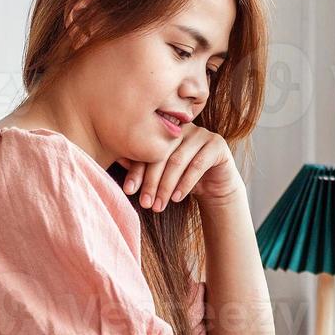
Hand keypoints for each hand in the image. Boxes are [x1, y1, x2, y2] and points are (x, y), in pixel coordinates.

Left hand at [117, 123, 242, 211]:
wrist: (215, 186)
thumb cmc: (182, 179)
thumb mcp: (160, 175)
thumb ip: (142, 165)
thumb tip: (117, 160)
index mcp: (165, 129)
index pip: (148, 149)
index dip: (137, 170)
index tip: (128, 191)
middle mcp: (183, 127)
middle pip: (162, 154)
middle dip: (152, 182)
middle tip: (145, 203)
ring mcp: (202, 133)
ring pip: (179, 161)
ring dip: (166, 186)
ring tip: (159, 206)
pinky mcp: (217, 144)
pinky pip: (198, 165)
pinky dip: (185, 184)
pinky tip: (176, 198)